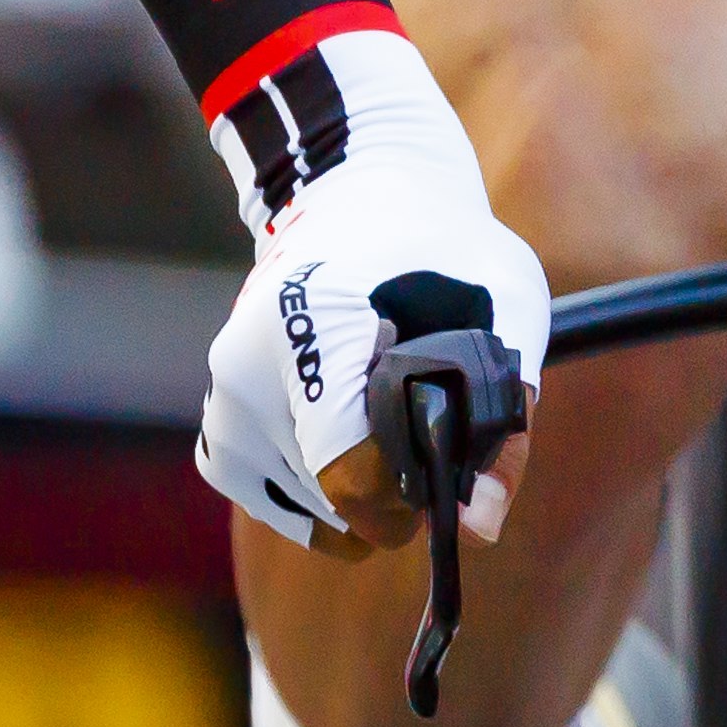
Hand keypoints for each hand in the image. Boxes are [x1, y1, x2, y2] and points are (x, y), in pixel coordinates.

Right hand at [194, 26, 554, 555]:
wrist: (363, 198)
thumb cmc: (448, 247)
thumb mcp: (508, 305)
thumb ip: (504, 415)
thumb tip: (478, 528)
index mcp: (311, 319)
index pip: (347, 466)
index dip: (410, 496)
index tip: (449, 479)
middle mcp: (246, 360)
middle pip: (326, 493)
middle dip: (392, 491)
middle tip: (435, 433)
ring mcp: (223, 392)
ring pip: (297, 504)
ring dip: (356, 494)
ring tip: (397, 422)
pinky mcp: (218, 419)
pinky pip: (264, 495)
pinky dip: (313, 496)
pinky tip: (356, 455)